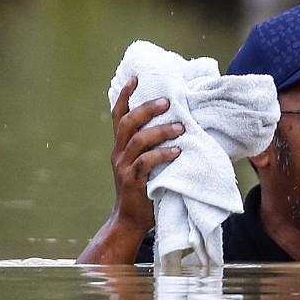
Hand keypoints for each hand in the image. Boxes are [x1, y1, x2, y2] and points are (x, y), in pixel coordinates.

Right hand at [76, 77, 181, 263]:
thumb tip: (179, 125)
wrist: (131, 221)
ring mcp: (124, 167)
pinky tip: (177, 152)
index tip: (136, 78)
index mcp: (121, 146)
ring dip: (160, 131)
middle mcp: (119, 153)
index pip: (118, 115)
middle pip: (127, 123)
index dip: (125, 96)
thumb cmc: (145, 189)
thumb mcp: (145, 164)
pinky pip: (146, 163)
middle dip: (146, 109)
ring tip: (180, 127)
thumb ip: (153, 147)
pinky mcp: (133, 182)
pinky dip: (162, 155)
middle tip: (167, 101)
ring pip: (138, 141)